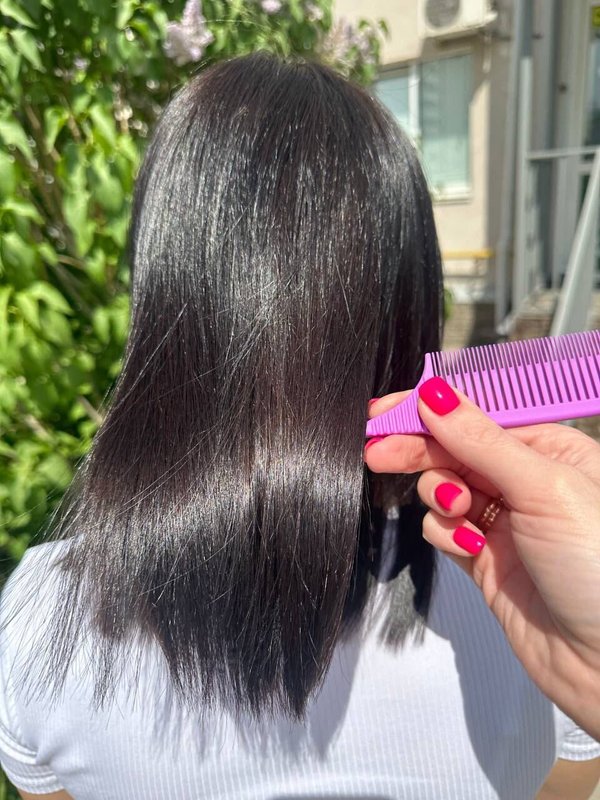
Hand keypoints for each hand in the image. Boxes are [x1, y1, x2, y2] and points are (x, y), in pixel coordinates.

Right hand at [365, 381, 599, 740]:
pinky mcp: (482, 558)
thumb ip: (483, 441)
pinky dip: (445, 533)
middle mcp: (525, 481)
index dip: (430, 411)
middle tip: (377, 452)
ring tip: (458, 512)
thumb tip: (435, 395)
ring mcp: (502, 521)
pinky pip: (443, 529)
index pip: (478, 416)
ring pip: (442, 488)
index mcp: (550, 450)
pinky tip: (467, 547)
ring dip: (439, 495)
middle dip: (417, 449)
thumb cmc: (598, 569)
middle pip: (453, 449)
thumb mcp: (545, 488)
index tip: (384, 411)